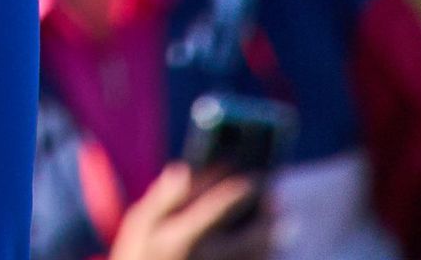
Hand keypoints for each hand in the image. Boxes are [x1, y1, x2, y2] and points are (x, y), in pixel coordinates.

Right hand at [110, 164, 272, 259]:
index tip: (254, 177)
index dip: (242, 188)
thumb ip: (163, 197)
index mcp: (186, 238)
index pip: (222, 206)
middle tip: (276, 199)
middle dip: (267, 216)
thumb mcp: (140, 225)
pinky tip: (266, 250)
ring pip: (257, 258)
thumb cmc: (140, 257)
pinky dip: (263, 258)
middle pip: (252, 237)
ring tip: (280, 224)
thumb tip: (183, 170)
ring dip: (271, 239)